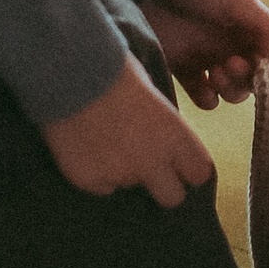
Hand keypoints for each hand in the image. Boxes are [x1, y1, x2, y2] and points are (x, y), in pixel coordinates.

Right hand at [43, 61, 214, 205]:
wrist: (69, 70)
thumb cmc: (114, 70)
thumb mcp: (153, 96)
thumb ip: (164, 128)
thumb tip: (166, 148)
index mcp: (174, 135)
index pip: (200, 173)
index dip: (188, 169)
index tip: (179, 164)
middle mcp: (152, 160)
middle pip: (173, 197)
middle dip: (162, 186)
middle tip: (146, 167)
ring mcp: (119, 174)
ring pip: (129, 185)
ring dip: (122, 170)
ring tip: (104, 137)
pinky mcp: (89, 181)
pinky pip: (99, 186)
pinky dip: (94, 171)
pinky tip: (85, 143)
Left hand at [146, 0, 268, 108]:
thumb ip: (266, 27)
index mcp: (246, 27)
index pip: (267, 59)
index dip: (267, 68)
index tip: (257, 63)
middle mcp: (229, 44)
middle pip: (250, 79)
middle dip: (245, 79)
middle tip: (231, 64)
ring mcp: (206, 58)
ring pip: (229, 91)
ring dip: (230, 90)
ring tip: (217, 73)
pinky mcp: (182, 69)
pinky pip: (202, 96)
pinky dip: (207, 99)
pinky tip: (204, 88)